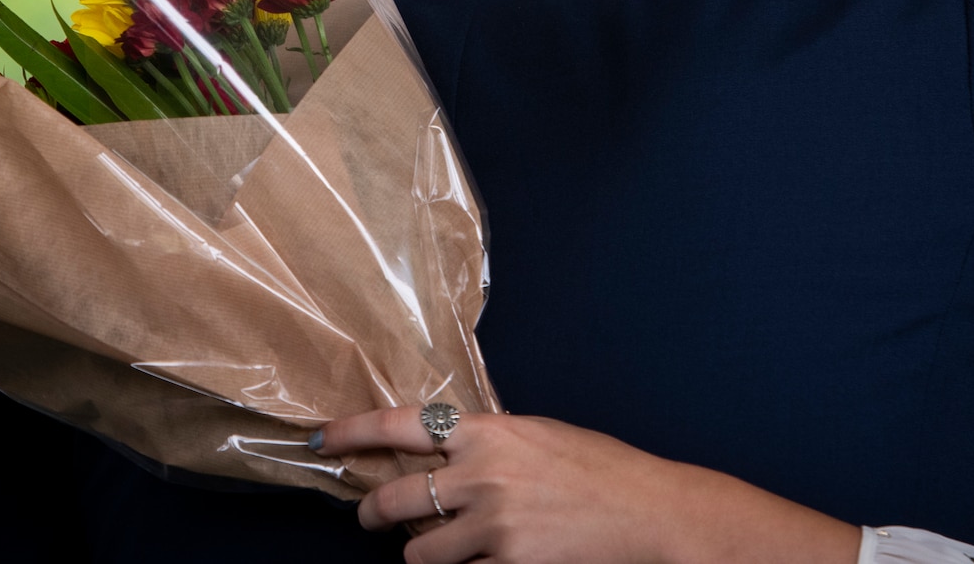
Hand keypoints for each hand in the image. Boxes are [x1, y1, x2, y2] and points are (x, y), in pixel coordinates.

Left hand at [314, 406, 857, 563]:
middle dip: (374, 511)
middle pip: (396, 495)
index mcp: (490, 430)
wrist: (651, 513)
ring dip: (425, 551)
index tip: (322, 437)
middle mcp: (482, 472)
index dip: (353, 431)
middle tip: (370, 515)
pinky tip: (499, 556)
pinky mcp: (504, 562)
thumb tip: (446, 453)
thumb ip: (491, 444)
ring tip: (451, 544)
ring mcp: (491, 523)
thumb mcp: (542, 438)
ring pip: (419, 549)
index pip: (402, 423)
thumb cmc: (604, 473)